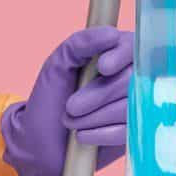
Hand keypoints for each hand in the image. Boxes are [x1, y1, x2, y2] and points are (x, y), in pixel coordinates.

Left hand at [0, 26, 134, 175]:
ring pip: (129, 107)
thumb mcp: (58, 64)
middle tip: (71, 106)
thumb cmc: (50, 97)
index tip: (103, 67)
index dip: (122, 55)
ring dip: (95, 116)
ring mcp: (134, 107)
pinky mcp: (133, 133)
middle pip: (132, 80)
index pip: (133, 46)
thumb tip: (112, 34)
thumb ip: (81, 43)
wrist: (40, 141)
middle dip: (99, 94)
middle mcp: (130, 79)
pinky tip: (81, 135)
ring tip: (70, 120)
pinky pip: (128, 132)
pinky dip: (101, 134)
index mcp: (114, 56)